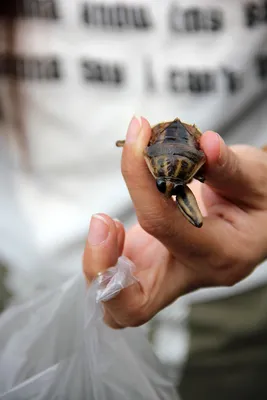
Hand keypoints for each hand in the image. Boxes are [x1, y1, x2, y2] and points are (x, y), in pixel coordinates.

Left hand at [83, 116, 266, 327]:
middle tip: (101, 220)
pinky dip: (104, 258)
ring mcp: (169, 276)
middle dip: (103, 268)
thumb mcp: (258, 180)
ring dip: (98, 265)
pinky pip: (118, 281)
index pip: (164, 224)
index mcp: (222, 254)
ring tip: (103, 221)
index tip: (136, 139)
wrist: (259, 219)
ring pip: (118, 303)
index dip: (140, 180)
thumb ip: (230, 167)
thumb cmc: (260, 201)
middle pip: (134, 306)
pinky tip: (111, 226)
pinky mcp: (155, 267)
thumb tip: (205, 144)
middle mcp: (190, 275)